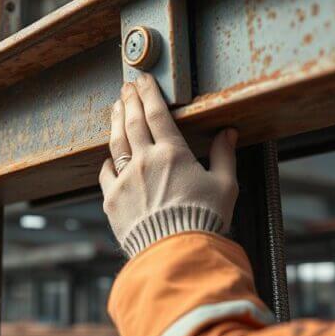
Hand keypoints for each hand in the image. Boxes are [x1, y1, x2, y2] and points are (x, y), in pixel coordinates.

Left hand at [99, 74, 238, 256]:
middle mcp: (145, 161)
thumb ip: (224, 156)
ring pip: (116, 142)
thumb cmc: (205, 222)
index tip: (144, 80)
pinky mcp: (112, 200)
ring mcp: (125, 180)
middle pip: (133, 122)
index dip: (149, 93)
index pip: (157, 114)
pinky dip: (108, 161)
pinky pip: (105, 173)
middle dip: (130, 100)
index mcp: (172, 154)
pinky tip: (109, 155)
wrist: (176, 255)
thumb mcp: (225, 187)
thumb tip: (228, 132)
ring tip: (115, 107)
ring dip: (115, 121)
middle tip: (127, 87)